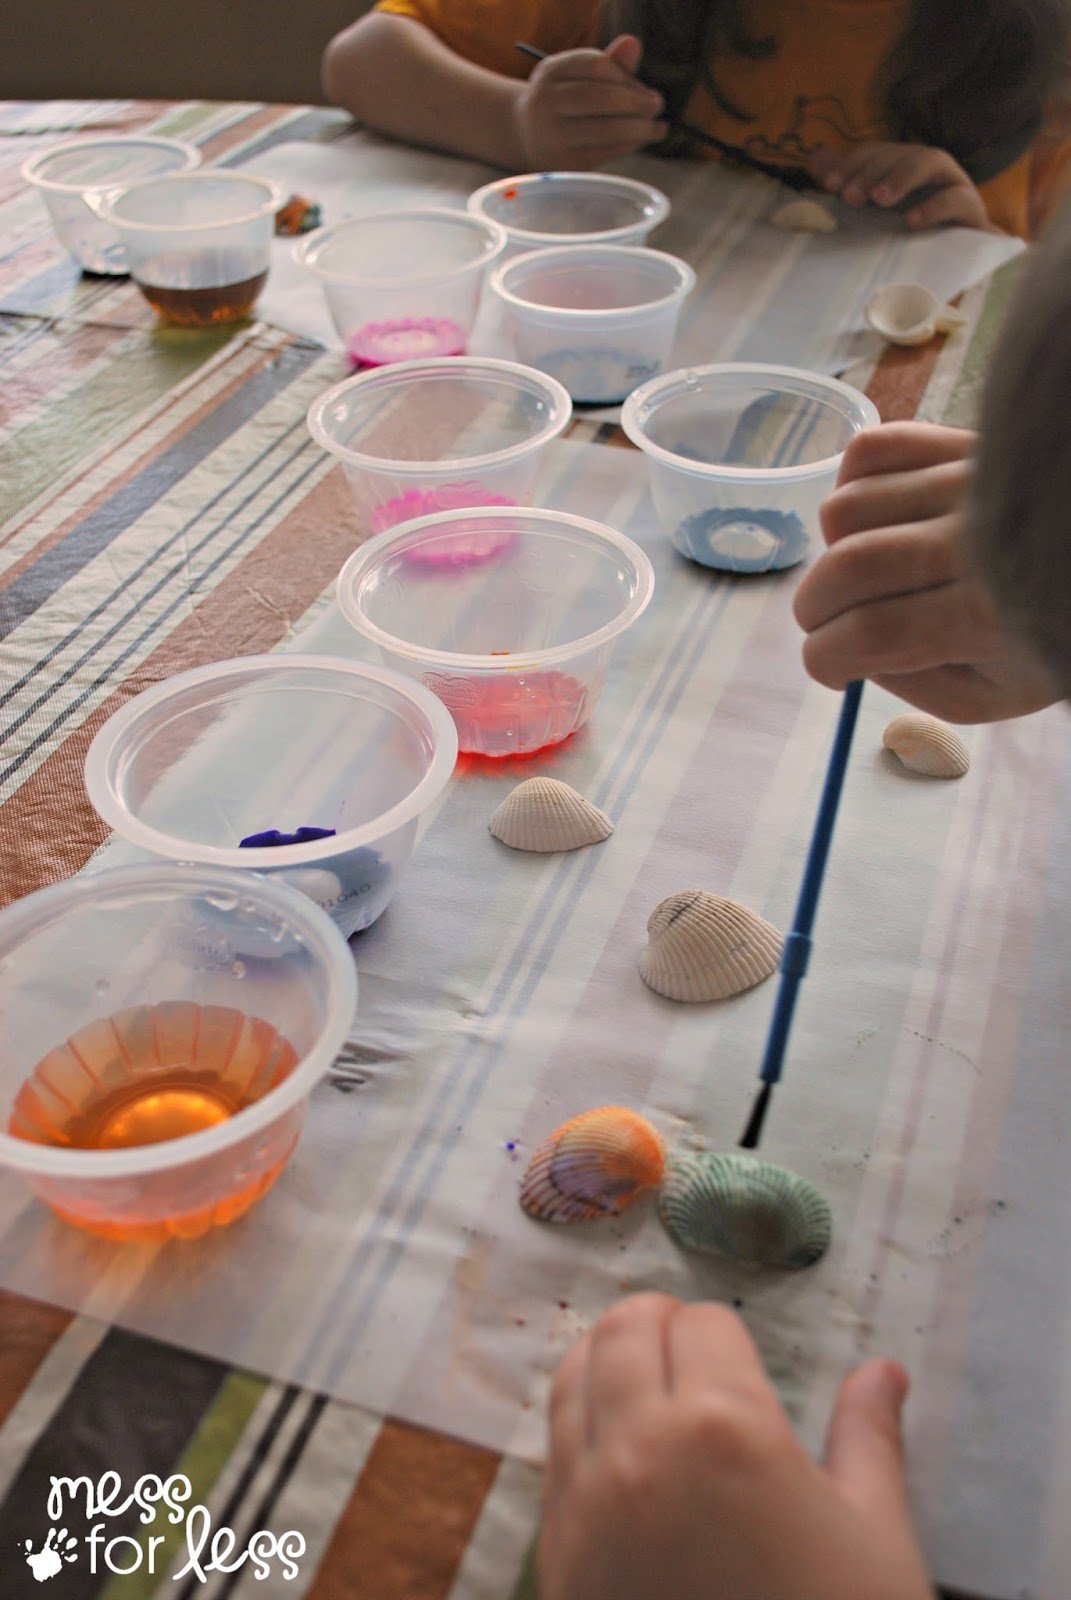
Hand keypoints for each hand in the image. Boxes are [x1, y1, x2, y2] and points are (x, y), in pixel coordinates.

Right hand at [513, 34, 666, 169]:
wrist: (528, 135)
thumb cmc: (565, 100)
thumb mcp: (580, 76)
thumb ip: (609, 63)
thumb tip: (633, 44)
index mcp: (550, 71)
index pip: (597, 66)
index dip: (627, 77)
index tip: (643, 88)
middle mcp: (546, 101)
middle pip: (601, 97)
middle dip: (636, 102)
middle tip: (656, 106)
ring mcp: (552, 135)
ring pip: (606, 129)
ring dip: (639, 128)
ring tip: (657, 128)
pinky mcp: (563, 163)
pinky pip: (604, 153)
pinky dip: (628, 146)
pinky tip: (639, 141)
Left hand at [540, 1294, 933, 1599]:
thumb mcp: (877, 1540)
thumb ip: (870, 1439)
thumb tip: (884, 1372)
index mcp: (724, 1430)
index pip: (703, 1325)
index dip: (726, 1331)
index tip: (740, 1352)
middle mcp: (640, 1450)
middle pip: (623, 1330)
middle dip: (659, 1324)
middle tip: (692, 1349)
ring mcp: (585, 1504)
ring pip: (572, 1379)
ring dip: (606, 1361)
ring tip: (645, 1381)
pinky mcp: (556, 1558)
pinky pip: (552, 1453)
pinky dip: (579, 1425)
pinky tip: (618, 1451)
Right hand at [793, 423, 1058, 721]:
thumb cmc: (1046, 637)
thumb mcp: (990, 695)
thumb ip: (911, 683)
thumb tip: (843, 648)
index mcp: (985, 617)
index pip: (868, 633)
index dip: (825, 659)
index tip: (832, 670)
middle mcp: (972, 541)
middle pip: (847, 568)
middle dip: (813, 610)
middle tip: (829, 627)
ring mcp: (964, 481)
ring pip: (845, 507)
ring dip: (831, 551)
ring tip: (862, 572)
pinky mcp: (960, 444)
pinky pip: (872, 447)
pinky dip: (850, 486)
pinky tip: (876, 520)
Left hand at [808, 141, 991, 229]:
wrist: (954, 268)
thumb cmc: (908, 239)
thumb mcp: (872, 214)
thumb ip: (847, 185)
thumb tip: (815, 158)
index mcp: (902, 166)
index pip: (876, 152)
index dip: (852, 163)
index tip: (830, 186)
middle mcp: (928, 167)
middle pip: (900, 153)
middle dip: (872, 172)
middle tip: (851, 198)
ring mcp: (953, 183)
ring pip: (930, 161)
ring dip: (902, 177)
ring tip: (880, 199)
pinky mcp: (972, 208)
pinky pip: (955, 198)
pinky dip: (933, 207)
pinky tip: (911, 221)